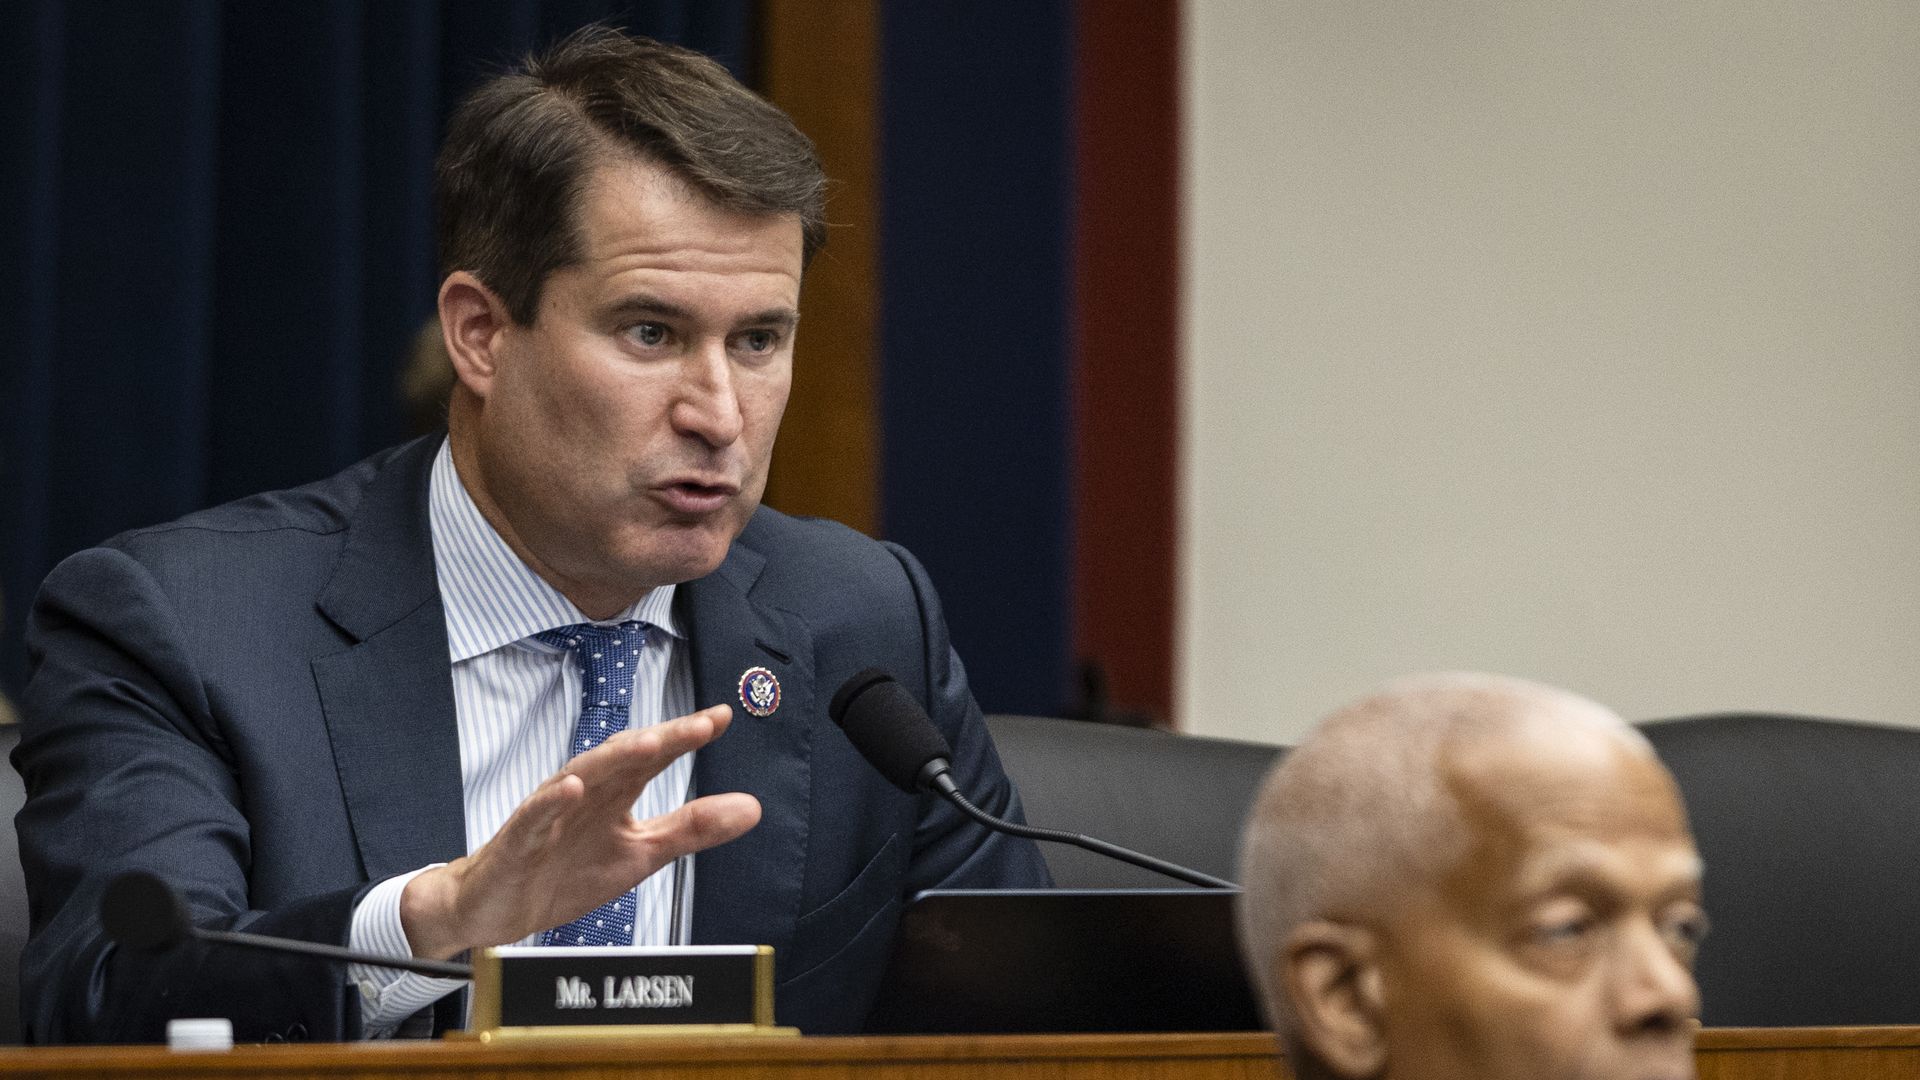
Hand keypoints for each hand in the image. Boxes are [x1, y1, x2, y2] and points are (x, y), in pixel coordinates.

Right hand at [398, 704, 760, 959]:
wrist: (498, 908)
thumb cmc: (566, 871)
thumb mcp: (641, 854)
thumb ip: (692, 828)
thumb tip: (751, 808)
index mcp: (615, 793)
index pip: (654, 757)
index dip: (686, 737)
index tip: (722, 717)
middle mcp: (585, 792)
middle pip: (624, 757)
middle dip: (661, 739)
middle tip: (698, 726)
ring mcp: (551, 812)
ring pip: (583, 775)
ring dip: (614, 758)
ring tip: (649, 745)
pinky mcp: (520, 839)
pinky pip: (535, 815)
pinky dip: (552, 801)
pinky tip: (571, 788)